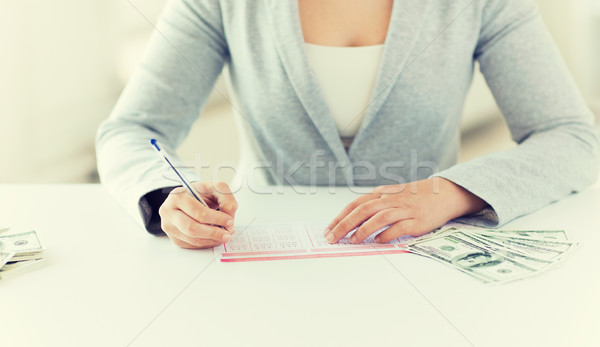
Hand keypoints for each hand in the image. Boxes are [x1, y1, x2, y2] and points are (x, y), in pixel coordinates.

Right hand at [159, 181, 237, 248]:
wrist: (188, 200)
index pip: (197, 211)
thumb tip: (229, 215)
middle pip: (191, 228)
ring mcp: (169, 226)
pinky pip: (192, 245)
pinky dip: (206, 243)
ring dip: (211, 240)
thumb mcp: (214, 188)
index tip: (229, 220)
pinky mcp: (174, 238)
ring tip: (224, 236)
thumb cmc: (200, 194)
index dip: (215, 218)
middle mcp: (168, 212)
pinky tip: (215, 238)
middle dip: (213, 233)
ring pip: (192, 239)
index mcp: (177, 196)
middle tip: (227, 234)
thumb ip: (225, 197)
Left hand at [324, 178, 486, 243]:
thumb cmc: (413, 198)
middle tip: (333, 238)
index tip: (328, 230)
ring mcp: (405, 209)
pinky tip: (379, 241)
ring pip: (380, 217)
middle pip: (363, 210)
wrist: (443, 193)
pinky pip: (400, 227)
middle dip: (345, 225)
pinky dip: (388, 234)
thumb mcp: (391, 196)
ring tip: (353, 240)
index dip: (340, 217)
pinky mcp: (417, 221)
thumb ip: (373, 207)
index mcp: (382, 194)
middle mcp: (391, 200)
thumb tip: (350, 223)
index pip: (356, 204)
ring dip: (364, 229)